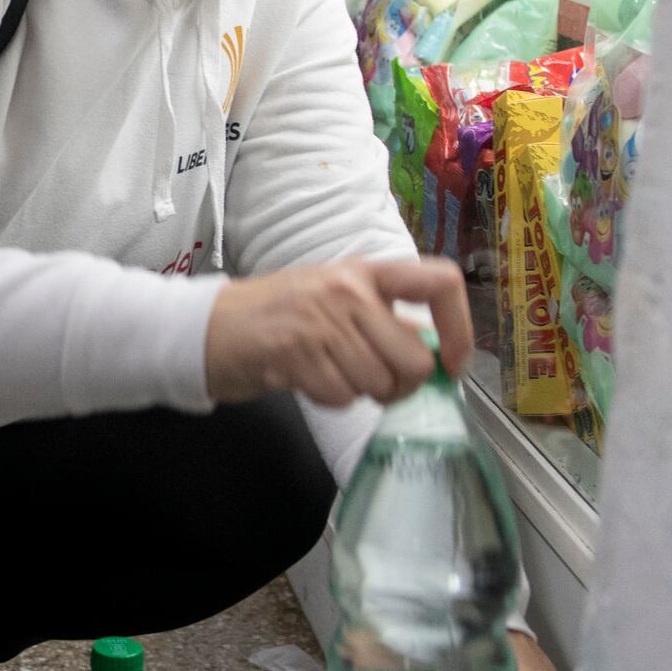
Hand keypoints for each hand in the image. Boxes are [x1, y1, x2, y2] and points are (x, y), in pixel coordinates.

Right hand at [203, 256, 470, 407]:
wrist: (210, 326)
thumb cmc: (279, 315)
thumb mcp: (336, 298)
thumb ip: (384, 319)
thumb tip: (436, 357)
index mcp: (365, 271)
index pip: (440, 283)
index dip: (461, 329)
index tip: (452, 363)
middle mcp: (349, 290)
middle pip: (416, 359)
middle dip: (401, 385)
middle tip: (375, 382)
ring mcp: (322, 321)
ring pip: (380, 383)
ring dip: (361, 392)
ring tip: (329, 372)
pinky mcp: (298, 354)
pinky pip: (343, 397)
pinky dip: (330, 399)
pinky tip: (308, 379)